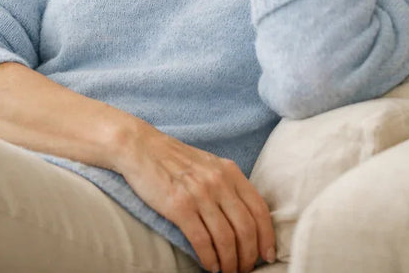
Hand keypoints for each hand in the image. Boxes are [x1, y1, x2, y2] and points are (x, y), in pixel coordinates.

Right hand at [116, 124, 274, 272]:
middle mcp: (219, 182)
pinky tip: (210, 266)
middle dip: (249, 255)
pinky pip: (201, 240)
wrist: (141, 148)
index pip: (259, 209)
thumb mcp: (209, 165)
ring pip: (226, 238)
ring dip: (230, 261)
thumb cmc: (174, 159)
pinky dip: (209, 258)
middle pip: (245, 228)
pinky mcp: (179, 206)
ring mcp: (200, 194)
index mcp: (230, 172)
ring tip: (229, 271)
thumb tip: (245, 217)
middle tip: (246, 269)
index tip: (267, 255)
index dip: (267, 236)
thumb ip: (228, 185)